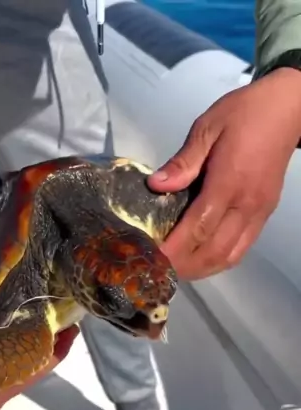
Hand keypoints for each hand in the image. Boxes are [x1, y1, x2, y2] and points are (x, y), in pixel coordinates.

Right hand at [0, 264, 79, 409]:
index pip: (26, 370)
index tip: (66, 331)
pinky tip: (45, 340)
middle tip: (70, 326)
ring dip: (45, 354)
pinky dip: (32, 358)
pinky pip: (19, 375)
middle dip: (53, 350)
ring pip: (27, 376)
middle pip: (32, 374)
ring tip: (63, 331)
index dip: (50, 351)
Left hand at [147, 68, 300, 278]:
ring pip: (228, 256)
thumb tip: (156, 185)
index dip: (174, 248)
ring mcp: (258, 213)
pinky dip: (218, 261)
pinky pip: (240, 249)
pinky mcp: (264, 215)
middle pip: (212, 251)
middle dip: (184, 266)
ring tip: (176, 268)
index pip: (198, 227)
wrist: (288, 109)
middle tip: (158, 268)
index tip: (152, 258)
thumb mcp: (207, 127)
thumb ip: (183, 161)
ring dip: (200, 269)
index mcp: (229, 182)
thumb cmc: (245, 113)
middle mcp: (246, 204)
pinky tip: (199, 259)